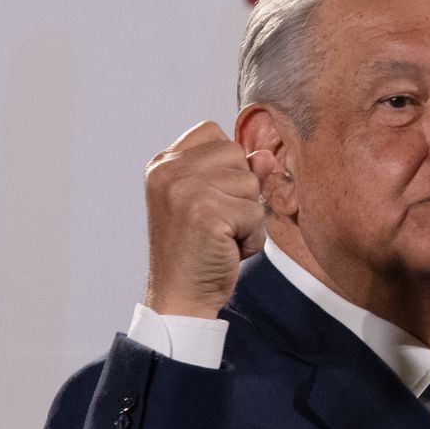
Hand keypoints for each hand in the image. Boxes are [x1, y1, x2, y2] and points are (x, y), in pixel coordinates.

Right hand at [143, 122, 272, 318]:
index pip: (213, 132)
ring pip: (251, 183)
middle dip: (240, 191)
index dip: (226, 165)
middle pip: (236, 153)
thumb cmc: (197, 250)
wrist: (180, 296)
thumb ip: (237, 173)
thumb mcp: (214, 203)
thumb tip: (266, 156)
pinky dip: (251, 238)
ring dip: (248, 216)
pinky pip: (256, 213)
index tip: (211, 199)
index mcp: (163, 164)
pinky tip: (227, 250)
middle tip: (216, 222)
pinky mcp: (206, 211)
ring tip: (221, 236)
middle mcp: (169, 171)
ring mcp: (185, 189)